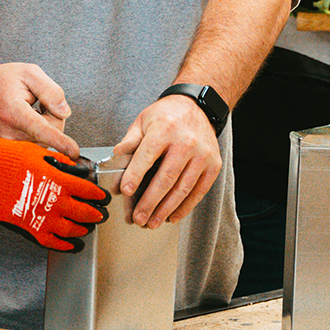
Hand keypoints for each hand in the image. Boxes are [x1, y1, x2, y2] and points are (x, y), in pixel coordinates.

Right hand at [0, 62, 78, 159]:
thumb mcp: (28, 73)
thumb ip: (50, 90)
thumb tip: (64, 112)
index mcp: (13, 112)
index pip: (42, 130)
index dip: (61, 141)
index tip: (73, 152)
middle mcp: (9, 133)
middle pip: (50, 133)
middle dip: (52, 117)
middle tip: (38, 103)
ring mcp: (8, 145)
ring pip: (45, 140)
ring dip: (44, 125)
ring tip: (28, 110)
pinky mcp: (10, 152)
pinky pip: (36, 145)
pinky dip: (37, 133)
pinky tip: (25, 121)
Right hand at [0, 136, 109, 251]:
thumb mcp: (30, 149)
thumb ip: (54, 160)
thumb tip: (70, 166)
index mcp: (54, 176)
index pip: (85, 189)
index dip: (97, 194)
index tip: (103, 196)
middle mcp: (49, 197)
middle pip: (82, 211)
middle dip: (95, 214)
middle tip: (102, 215)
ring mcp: (37, 214)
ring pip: (69, 228)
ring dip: (82, 229)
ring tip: (88, 228)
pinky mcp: (24, 225)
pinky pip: (49, 240)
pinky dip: (62, 244)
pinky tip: (70, 244)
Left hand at [114, 94, 222, 228]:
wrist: (198, 107)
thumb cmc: (167, 115)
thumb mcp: (144, 120)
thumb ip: (130, 141)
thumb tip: (116, 158)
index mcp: (165, 129)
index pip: (147, 155)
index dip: (135, 175)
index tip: (126, 190)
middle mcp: (186, 142)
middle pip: (166, 178)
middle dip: (150, 201)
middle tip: (139, 218)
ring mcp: (202, 155)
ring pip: (183, 188)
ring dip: (166, 209)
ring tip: (153, 222)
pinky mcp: (213, 165)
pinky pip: (199, 191)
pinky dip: (185, 207)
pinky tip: (173, 216)